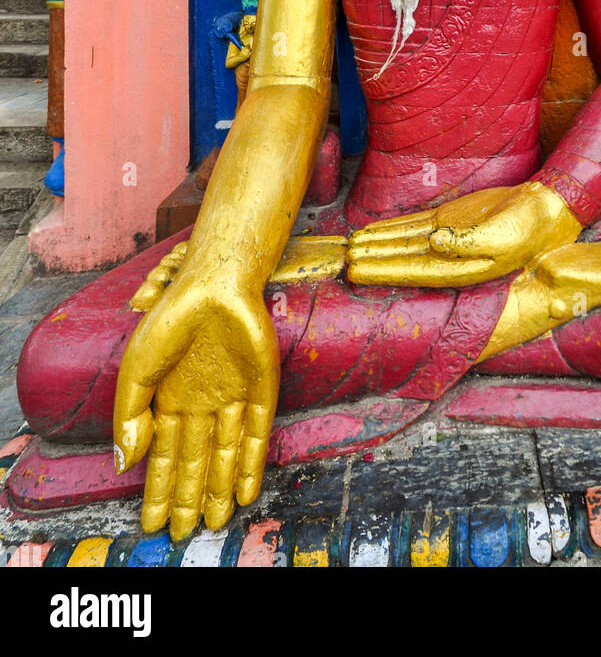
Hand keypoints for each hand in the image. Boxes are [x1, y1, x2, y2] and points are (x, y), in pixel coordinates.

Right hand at [114, 268, 278, 540]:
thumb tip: (121, 464)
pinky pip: (256, 435)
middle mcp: (201, 403)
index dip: (155, 489)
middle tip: (181, 532)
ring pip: (225, 455)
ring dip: (219, 488)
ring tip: (214, 521)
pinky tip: (247, 492)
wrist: (215, 286)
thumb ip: (129, 417)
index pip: (162, 456)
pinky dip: (252, 465)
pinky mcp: (260, 391)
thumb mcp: (136, 370)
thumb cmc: (171, 321)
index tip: (149, 522)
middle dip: (186, 497)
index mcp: (169, 399)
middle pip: (193, 462)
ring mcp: (232, 398)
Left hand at [346, 181, 581, 286]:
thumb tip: (436, 241)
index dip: (384, 271)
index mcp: (462, 269)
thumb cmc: (530, 227)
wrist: (547, 208)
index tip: (357, 270)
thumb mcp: (503, 236)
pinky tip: (373, 232)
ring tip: (350, 246)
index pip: (414, 272)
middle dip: (373, 259)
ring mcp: (447, 239)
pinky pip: (414, 225)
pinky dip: (393, 228)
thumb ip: (468, 241)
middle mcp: (449, 258)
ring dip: (378, 244)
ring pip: (404, 242)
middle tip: (342, 259)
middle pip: (403, 260)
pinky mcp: (449, 220)